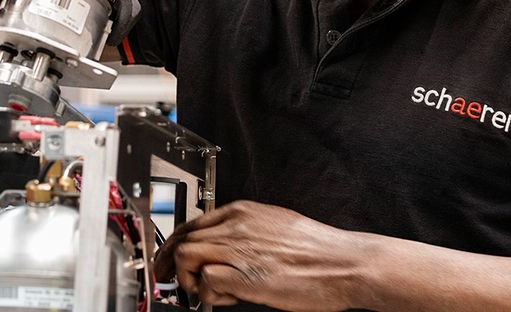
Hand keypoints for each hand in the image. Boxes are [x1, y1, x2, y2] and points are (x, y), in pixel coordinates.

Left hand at [154, 201, 370, 310]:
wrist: (344, 263)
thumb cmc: (318, 250)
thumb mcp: (276, 226)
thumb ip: (246, 233)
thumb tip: (226, 249)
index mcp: (244, 212)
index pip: (192, 223)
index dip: (174, 244)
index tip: (167, 259)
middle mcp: (236, 226)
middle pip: (183, 239)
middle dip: (170, 264)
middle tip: (170, 281)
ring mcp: (238, 249)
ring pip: (187, 257)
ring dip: (191, 280)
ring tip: (208, 292)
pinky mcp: (244, 275)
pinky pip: (206, 282)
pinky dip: (210, 295)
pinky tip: (230, 298)